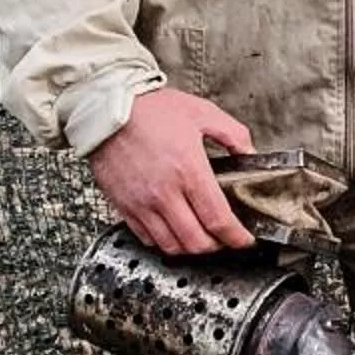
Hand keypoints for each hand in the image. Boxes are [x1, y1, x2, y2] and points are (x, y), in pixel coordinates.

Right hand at [89, 89, 255, 252]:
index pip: (219, 221)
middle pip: (196, 243)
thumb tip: (249, 152)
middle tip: (224, 238)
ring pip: (171, 246)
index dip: (237, 237)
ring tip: (199, 236)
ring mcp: (141, 203)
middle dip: (216, 246)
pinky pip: (146, 238)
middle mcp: (164, 193)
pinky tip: (171, 229)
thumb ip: (233, 134)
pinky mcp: (123, 205)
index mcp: (189, 171)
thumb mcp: (202, 112)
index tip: (244, 239)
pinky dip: (163, 241)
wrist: (105, 107)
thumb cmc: (150, 108)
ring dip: (189, 247)